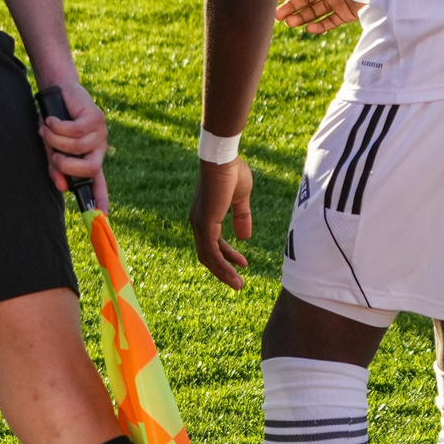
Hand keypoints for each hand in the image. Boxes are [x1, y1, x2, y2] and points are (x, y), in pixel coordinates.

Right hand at [36, 78, 111, 211]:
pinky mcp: (96, 118)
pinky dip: (57, 127)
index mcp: (88, 158)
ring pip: (77, 148)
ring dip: (55, 140)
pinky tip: (51, 120)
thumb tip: (61, 188)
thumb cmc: (53, 122)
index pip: (98, 183)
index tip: (102, 216)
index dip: (101, 200)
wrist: (57, 91)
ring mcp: (100, 133)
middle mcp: (98, 148)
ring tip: (47, 129)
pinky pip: (74, 131)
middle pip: (89, 169)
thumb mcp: (50, 149)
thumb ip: (56, 167)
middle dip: (66, 166)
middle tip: (53, 156)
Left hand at [189, 156, 254, 289]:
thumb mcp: (240, 199)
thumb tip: (245, 237)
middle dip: (223, 270)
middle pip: (208, 255)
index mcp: (205, 217)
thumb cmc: (231, 172)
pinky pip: (212, 250)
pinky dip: (222, 264)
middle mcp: (198, 223)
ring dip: (223, 273)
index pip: (214, 244)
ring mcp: (200, 224)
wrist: (222, 159)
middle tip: (238, 284)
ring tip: (238, 285)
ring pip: (208, 257)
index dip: (228, 256)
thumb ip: (242, 217)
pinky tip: (234, 272)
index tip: (243, 264)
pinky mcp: (205, 223)